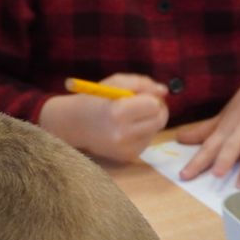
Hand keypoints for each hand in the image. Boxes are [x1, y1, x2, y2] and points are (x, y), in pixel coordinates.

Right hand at [41, 73, 169, 161]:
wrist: (75, 124)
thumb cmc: (96, 99)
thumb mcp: (116, 83)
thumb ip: (142, 83)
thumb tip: (164, 91)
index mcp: (118, 112)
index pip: (154, 105)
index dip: (152, 98)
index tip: (145, 95)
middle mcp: (122, 133)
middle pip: (159, 120)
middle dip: (157, 110)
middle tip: (147, 104)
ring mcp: (125, 148)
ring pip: (155, 131)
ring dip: (150, 121)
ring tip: (132, 117)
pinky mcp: (127, 157)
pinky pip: (147, 141)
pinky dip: (143, 133)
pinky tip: (128, 128)